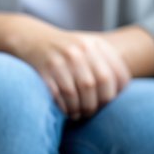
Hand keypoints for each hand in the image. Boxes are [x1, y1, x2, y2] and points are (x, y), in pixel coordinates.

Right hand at [11, 22, 131, 118]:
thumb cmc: (66, 51)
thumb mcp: (89, 48)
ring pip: (81, 92)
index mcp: (96, 45)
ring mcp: (62, 59)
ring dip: (82, 109)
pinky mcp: (45, 70)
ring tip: (80, 114)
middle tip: (93, 111)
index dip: (117, 93)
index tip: (109, 101)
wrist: (31, 39)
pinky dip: (66, 108)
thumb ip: (106, 64)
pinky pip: (60, 96)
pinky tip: (67, 111)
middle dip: (99, 103)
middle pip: (101, 83)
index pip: (118, 74)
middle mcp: (81, 49)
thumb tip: (121, 91)